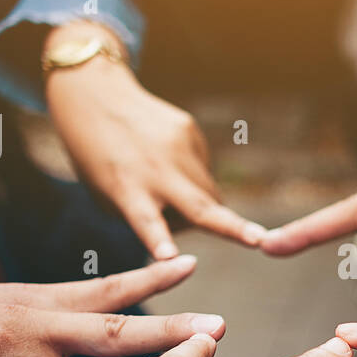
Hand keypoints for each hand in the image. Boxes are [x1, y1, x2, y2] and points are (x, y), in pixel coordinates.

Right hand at [0, 256, 224, 356]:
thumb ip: (34, 324)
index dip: (152, 277)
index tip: (195, 267)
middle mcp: (27, 321)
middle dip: (170, 331)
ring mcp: (2, 353)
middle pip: (113, 329)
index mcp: (32, 302)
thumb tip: (75, 339)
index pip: (104, 287)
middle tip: (221, 328)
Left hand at [45, 24, 265, 257]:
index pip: (144, 221)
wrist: (96, 98)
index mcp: (127, 191)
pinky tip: (167, 162)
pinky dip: (191, 178)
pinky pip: (203, 169)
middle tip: (260, 240)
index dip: (160, 241)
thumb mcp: (110, 196)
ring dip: (202, 206)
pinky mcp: (189, 131)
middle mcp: (155, 170)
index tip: (169, 258)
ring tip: (170, 195)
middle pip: (200, 206)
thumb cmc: (100, 162)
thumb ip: (149, 217)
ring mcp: (177, 147)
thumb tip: (196, 225)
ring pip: (209, 193)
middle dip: (233, 227)